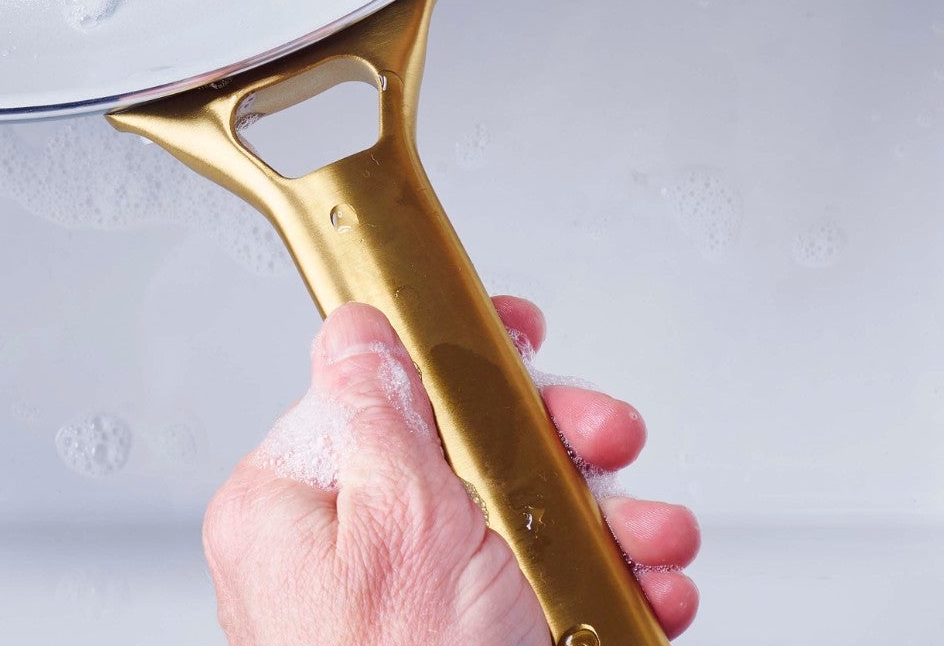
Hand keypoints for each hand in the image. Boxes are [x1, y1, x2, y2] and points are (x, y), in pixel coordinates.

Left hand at [204, 299, 698, 645]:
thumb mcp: (401, 520)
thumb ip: (384, 411)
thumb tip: (361, 328)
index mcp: (290, 507)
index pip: (368, 389)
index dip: (452, 356)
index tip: (517, 337)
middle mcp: (339, 559)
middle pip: (457, 457)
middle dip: (555, 446)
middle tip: (608, 441)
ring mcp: (410, 615)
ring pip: (517, 531)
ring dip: (604, 523)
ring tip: (653, 536)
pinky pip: (540, 604)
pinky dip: (604, 594)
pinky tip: (649, 593)